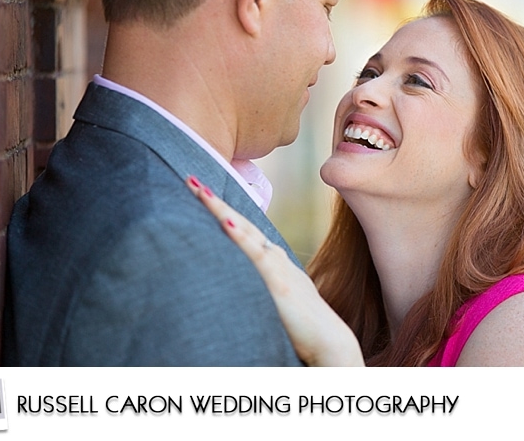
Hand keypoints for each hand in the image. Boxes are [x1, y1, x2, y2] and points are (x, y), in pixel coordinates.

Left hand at [186, 176, 363, 365]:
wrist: (331, 344)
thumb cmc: (305, 331)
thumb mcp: (280, 304)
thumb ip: (264, 292)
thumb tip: (242, 294)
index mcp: (276, 264)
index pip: (246, 231)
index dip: (224, 212)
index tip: (203, 195)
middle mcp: (277, 259)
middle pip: (242, 222)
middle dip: (216, 201)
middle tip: (191, 180)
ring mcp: (278, 268)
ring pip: (245, 231)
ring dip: (221, 209)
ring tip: (198, 189)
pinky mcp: (279, 283)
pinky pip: (256, 255)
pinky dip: (241, 237)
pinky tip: (225, 222)